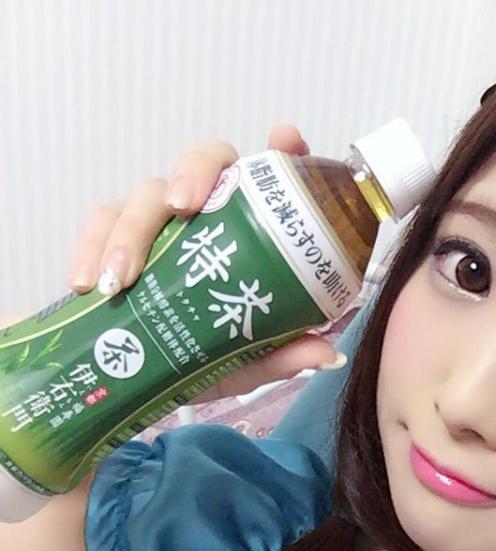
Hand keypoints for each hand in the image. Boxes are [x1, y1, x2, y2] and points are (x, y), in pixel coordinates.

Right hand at [66, 123, 343, 402]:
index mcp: (249, 232)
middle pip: (203, 162)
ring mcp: (160, 222)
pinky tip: (87, 283)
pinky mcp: (114, 238)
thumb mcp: (248, 363)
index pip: (270, 178)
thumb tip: (327, 354)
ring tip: (122, 277)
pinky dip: (90, 248)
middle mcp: (207, 214)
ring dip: (130, 230)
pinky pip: (99, 223)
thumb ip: (283, 354)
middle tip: (183, 207)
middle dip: (192, 173)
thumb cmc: (208, 360)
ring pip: (145, 194)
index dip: (282, 151)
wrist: (151, 384)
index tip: (285, 140)